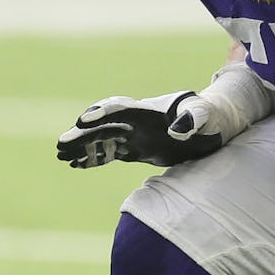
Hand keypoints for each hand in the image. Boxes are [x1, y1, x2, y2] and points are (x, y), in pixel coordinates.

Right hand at [56, 93, 223, 168]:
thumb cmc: (210, 115)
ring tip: (61, 156)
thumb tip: (177, 131)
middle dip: (83, 134)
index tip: (83, 121)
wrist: (213, 126)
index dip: (101, 114)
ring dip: (83, 146)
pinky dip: (94, 157)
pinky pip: (111, 152)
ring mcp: (135, 135)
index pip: (120, 109)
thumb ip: (193, 118)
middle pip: (104, 125)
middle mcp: (137, 121)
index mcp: (149, 110)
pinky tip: (76, 164)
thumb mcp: (205, 115)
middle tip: (61, 144)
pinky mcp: (137, 148)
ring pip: (103, 139)